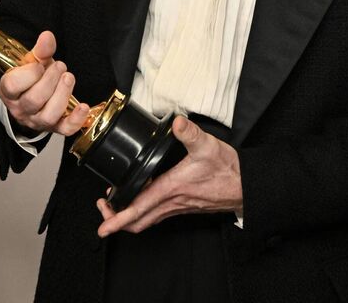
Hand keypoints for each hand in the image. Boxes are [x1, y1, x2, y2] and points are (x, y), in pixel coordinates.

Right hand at [0, 30, 89, 135]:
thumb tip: (47, 36)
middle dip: (51, 79)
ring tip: (68, 78)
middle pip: (34, 100)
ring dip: (63, 94)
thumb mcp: (33, 61)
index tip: (39, 64)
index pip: (12, 86)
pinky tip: (83, 106)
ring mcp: (37, 121)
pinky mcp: (54, 128)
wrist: (35, 94)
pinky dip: (76, 120)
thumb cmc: (32, 77)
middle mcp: (21, 110)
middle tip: (60, 66)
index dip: (29, 73)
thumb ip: (41, 50)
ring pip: (48, 116)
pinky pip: (65, 129)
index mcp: (9, 91)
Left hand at [96, 116, 242, 235]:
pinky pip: (157, 215)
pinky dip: (143, 211)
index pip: (139, 209)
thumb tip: (177, 122)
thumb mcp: (208, 145)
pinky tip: (142, 196)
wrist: (245, 186)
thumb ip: (190, 133)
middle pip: (138, 222)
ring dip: (129, 216)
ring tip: (115, 204)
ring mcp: (177, 207)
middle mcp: (172, 203)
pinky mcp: (183, 206)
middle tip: (103, 209)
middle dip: (116, 220)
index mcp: (171, 189)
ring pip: (147, 220)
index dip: (118, 219)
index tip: (103, 226)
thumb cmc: (227, 169)